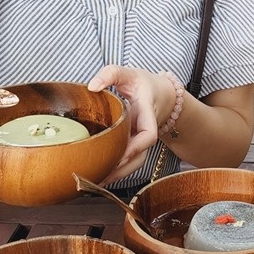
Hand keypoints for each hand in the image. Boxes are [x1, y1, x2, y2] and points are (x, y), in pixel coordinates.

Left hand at [87, 64, 170, 182]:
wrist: (161, 94)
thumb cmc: (144, 84)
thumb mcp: (128, 73)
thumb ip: (110, 74)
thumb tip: (92, 86)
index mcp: (147, 112)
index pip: (149, 134)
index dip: (137, 147)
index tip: (121, 154)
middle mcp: (146, 130)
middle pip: (141, 156)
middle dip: (123, 169)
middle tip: (101, 176)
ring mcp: (140, 140)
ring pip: (135, 162)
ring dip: (119, 174)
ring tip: (97, 181)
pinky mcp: (134, 145)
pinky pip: (128, 161)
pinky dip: (116, 170)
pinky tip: (100, 176)